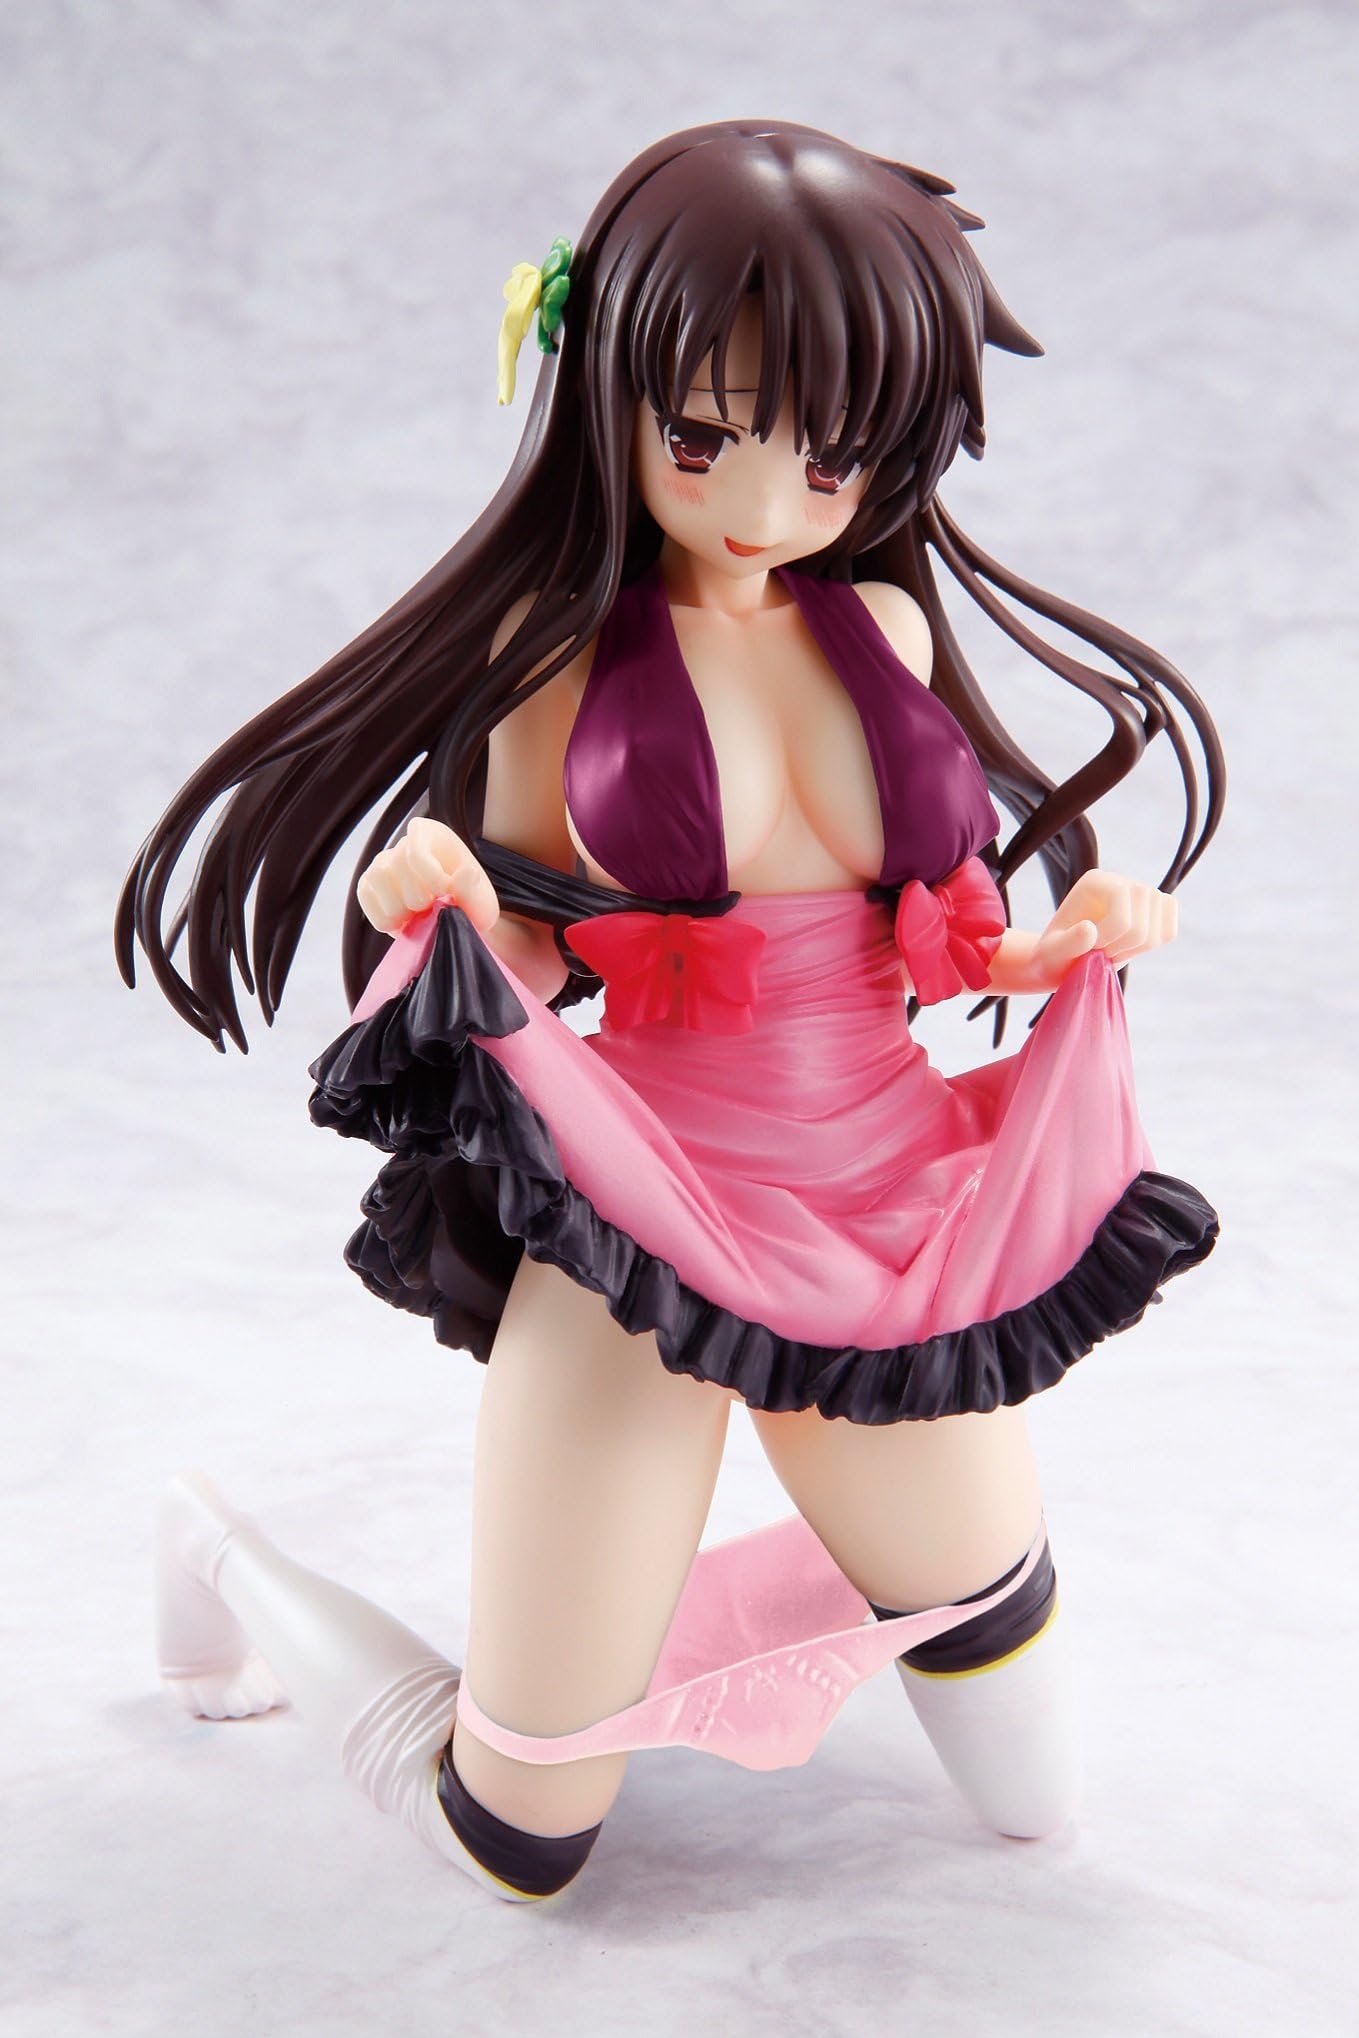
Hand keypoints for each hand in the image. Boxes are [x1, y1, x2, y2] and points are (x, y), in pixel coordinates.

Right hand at [357, 818, 499, 936]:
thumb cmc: (467, 905)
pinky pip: (365, 895)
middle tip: (431, 910)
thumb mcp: (481, 903)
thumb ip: (474, 891)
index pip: (417, 849)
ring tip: (416, 917)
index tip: (444, 893)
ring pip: (376, 878)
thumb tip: (465, 872)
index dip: (430, 876)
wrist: (453, 920)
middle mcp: (404, 844)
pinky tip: (401, 924)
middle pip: (395, 865)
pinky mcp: (369, 884)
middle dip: (415, 897)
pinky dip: (382, 917)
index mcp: (433, 835)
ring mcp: (383, 863)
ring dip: (397, 908)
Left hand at [1028, 868, 1176, 984]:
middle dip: (1123, 942)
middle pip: (1144, 911)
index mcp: (1095, 881)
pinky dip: (1152, 947)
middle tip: (1100, 951)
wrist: (1064, 961)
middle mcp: (1122, 881)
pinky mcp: (1153, 914)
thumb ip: (1068, 942)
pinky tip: (1129, 949)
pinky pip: (1169, 931)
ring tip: (1112, 951)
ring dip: (1136, 948)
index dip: (1110, 931)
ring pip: (1159, 925)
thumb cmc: (1056, 955)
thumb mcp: (1052, 953)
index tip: (1091, 947)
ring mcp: (1141, 896)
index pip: (1122, 897)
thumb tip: (1089, 928)